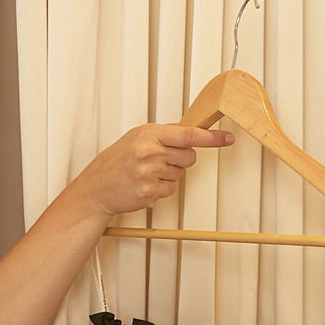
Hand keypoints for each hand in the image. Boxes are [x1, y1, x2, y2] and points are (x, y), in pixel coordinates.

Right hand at [73, 123, 234, 217]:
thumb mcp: (137, 138)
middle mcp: (150, 153)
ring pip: (180, 174)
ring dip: (168, 174)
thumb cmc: (117, 161)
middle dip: (181, 159)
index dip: (211, 137)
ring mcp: (149, 174)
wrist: (97, 187)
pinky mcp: (150, 193)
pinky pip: (171, 190)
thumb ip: (164, 134)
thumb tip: (192, 131)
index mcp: (148, 134)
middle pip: (190, 157)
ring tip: (146, 173)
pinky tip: (144, 184)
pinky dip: (161, 188)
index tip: (227, 138)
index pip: (188, 134)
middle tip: (160, 160)